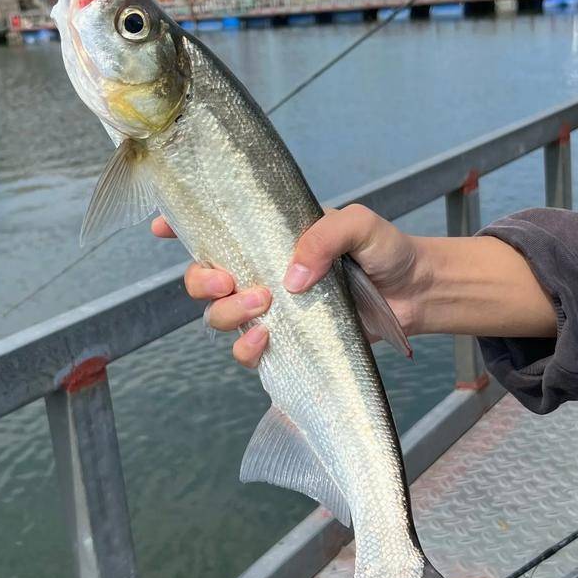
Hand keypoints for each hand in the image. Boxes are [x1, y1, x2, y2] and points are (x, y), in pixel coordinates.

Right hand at [151, 206, 425, 367]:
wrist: (416, 293)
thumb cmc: (386, 250)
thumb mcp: (359, 225)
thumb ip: (325, 235)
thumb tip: (289, 276)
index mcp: (269, 238)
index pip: (216, 230)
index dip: (181, 228)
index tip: (161, 227)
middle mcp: (261, 272)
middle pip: (202, 280)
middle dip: (201, 280)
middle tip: (229, 279)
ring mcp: (271, 310)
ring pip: (217, 317)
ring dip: (227, 313)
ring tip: (263, 305)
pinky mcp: (286, 344)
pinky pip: (247, 352)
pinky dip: (246, 348)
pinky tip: (265, 338)